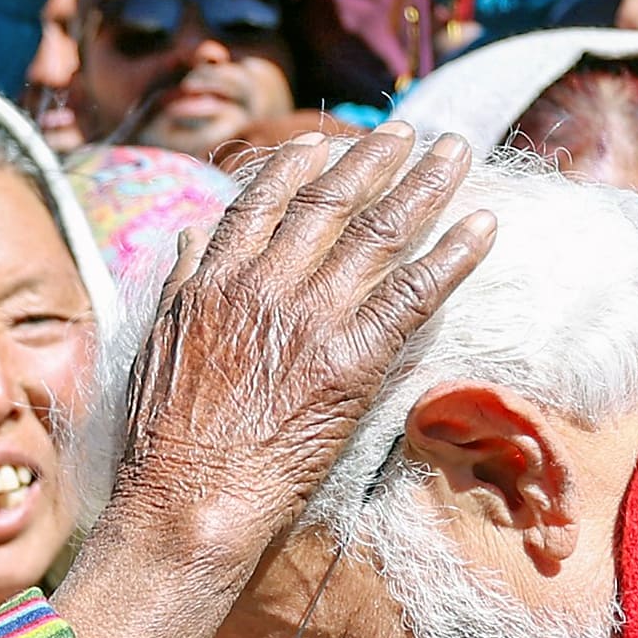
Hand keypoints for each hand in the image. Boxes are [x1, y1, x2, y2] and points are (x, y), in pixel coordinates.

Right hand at [54, 122, 488, 637]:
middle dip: (374, 158)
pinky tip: (483, 227)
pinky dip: (453, 256)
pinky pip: (414, 294)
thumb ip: (178, 283)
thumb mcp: (154, 346)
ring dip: (426, 185)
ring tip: (456, 153)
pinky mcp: (353, 361)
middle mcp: (265, 284)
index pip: (264, 200)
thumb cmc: (162, 443)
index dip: (300, 164)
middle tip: (409, 134)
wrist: (186, 503)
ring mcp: (311, 319)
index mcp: (214, 280)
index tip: (326, 140)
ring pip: (379, 231)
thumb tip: (188, 236)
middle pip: (331, 202)